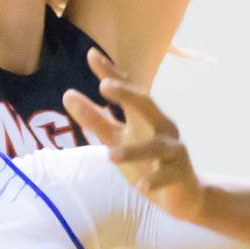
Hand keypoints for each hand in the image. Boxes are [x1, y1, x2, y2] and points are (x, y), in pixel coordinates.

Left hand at [62, 47, 206, 221]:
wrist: (182, 193)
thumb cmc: (146, 161)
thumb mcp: (117, 138)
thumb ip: (94, 118)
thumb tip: (67, 94)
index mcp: (144, 116)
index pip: (127, 90)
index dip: (110, 72)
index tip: (91, 55)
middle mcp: (161, 127)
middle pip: (147, 106)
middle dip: (128, 95)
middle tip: (104, 85)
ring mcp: (173, 150)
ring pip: (155, 147)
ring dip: (133, 151)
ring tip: (110, 155)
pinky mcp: (180, 175)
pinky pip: (166, 177)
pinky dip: (154, 181)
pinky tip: (142, 187)